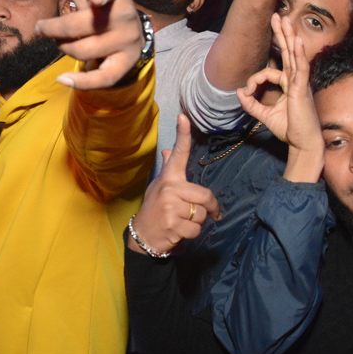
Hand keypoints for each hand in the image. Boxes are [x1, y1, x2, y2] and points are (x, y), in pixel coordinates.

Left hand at [35, 0, 142, 89]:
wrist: (126, 24)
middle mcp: (125, 14)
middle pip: (81, 24)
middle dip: (54, 28)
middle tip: (42, 28)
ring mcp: (128, 40)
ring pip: (83, 50)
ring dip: (62, 47)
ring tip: (59, 42)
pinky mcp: (126, 62)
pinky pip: (102, 78)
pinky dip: (81, 82)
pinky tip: (63, 80)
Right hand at [128, 115, 221, 255]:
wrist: (143, 236)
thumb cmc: (155, 209)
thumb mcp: (159, 187)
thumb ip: (168, 169)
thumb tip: (168, 149)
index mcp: (168, 178)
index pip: (178, 153)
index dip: (182, 134)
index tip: (183, 117)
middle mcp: (169, 189)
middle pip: (205, 195)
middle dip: (210, 208)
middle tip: (204, 213)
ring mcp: (170, 207)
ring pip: (202, 214)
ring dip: (198, 222)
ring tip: (182, 221)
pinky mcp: (173, 225)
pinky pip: (197, 229)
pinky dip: (192, 233)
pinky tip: (179, 231)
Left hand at [237, 15, 323, 169]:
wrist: (302, 144)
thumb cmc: (289, 130)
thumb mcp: (264, 115)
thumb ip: (251, 104)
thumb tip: (238, 92)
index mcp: (289, 85)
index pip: (271, 72)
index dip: (255, 79)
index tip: (245, 91)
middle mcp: (296, 81)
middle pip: (288, 53)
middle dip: (282, 34)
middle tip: (278, 15)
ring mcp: (301, 84)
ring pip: (295, 55)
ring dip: (289, 36)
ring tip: (286, 19)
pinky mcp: (303, 90)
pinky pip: (302, 68)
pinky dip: (300, 54)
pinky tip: (298, 41)